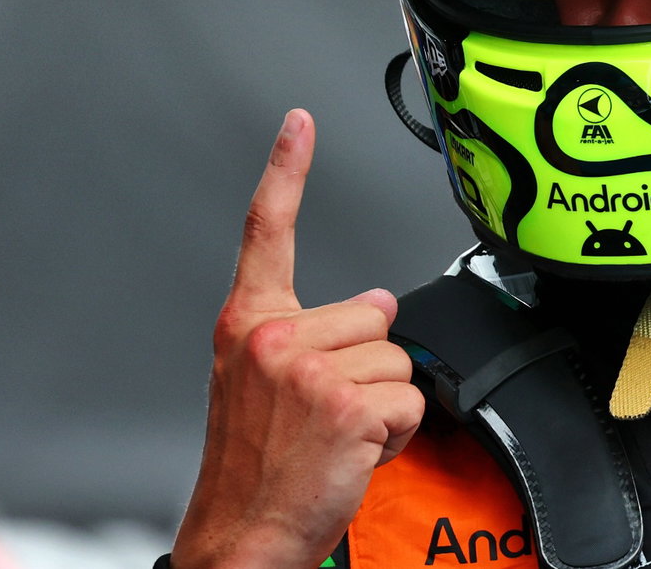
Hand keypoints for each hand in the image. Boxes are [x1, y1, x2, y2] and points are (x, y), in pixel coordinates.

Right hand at [171, 110, 424, 568]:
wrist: (241, 536)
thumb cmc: (254, 467)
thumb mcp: (259, 384)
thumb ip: (311, 334)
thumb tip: (378, 304)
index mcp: (248, 323)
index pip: (267, 231)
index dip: (286, 170)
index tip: (300, 122)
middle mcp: (272, 337)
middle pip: (373, 313)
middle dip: (367, 366)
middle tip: (323, 414)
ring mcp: (307, 370)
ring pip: (397, 359)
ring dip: (382, 404)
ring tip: (334, 436)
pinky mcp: (344, 404)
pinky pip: (409, 401)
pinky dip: (395, 434)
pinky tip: (351, 453)